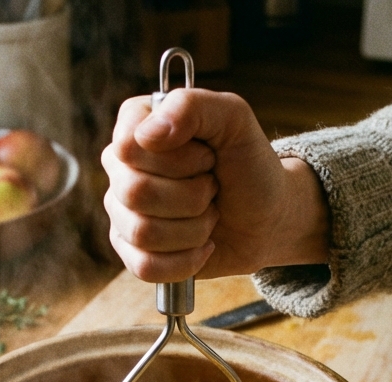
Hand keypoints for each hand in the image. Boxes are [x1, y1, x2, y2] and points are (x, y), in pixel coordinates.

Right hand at [101, 88, 328, 282]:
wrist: (269, 216)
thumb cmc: (249, 164)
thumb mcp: (235, 120)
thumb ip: (193, 106)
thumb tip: (147, 134)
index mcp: (138, 124)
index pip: (128, 146)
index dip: (177, 158)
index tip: (207, 156)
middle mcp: (122, 166)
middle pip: (135, 191)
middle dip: (192, 196)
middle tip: (213, 187)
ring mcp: (122, 210)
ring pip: (142, 232)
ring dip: (194, 229)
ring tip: (210, 214)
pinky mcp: (132, 250)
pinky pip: (143, 266)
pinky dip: (185, 261)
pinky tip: (203, 247)